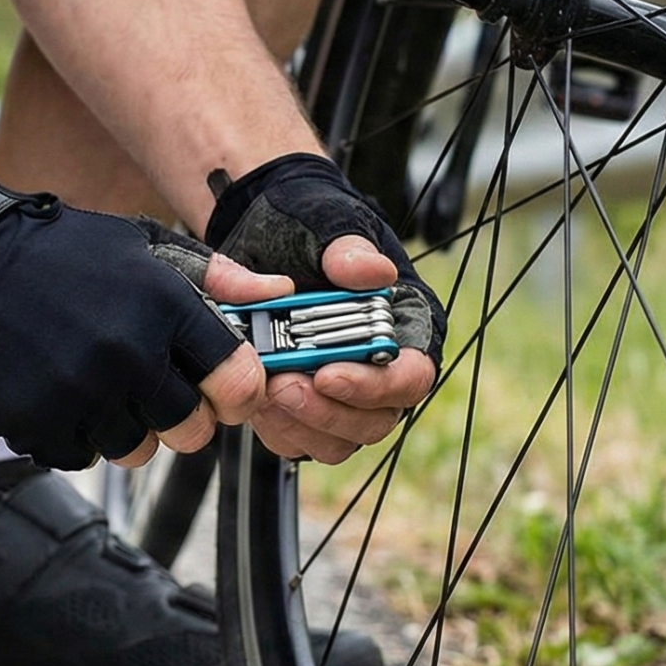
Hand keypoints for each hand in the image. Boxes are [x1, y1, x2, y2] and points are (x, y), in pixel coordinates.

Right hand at [0, 176, 267, 470]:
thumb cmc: (58, 251)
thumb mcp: (142, 244)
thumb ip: (216, 277)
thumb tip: (279, 293)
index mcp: (164, 307)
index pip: (239, 382)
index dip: (238, 393)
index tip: (224, 390)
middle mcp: (126, 355)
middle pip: (192, 431)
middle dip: (183, 417)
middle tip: (154, 388)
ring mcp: (78, 395)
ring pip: (136, 450)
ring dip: (126, 427)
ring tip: (98, 385)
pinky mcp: (35, 423)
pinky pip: (82, 456)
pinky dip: (76, 436)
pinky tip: (60, 394)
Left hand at [202, 154, 442, 462]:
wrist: (260, 235)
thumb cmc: (306, 228)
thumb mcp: (325, 225)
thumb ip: (348, 250)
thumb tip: (375, 273)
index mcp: (406, 329)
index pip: (412, 377)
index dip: (376, 386)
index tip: (328, 374)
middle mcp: (382, 371)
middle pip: (375, 421)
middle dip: (327, 412)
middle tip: (282, 387)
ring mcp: (345, 396)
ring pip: (337, 440)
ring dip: (299, 424)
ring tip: (263, 391)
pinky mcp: (307, 409)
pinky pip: (300, 440)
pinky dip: (277, 427)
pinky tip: (254, 397)